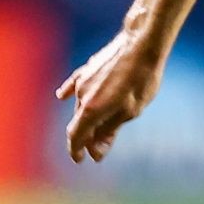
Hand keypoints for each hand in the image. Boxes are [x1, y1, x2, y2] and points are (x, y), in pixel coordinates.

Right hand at [56, 27, 163, 162]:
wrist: (142, 43)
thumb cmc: (141, 80)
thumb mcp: (130, 111)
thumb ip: (110, 130)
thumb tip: (98, 150)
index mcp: (91, 110)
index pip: (76, 136)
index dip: (76, 149)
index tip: (80, 159)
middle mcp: (82, 96)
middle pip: (79, 122)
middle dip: (87, 138)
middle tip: (98, 151)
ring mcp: (83, 80)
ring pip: (80, 105)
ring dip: (87, 120)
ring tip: (98, 132)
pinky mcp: (89, 68)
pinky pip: (75, 84)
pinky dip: (69, 93)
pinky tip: (61, 96)